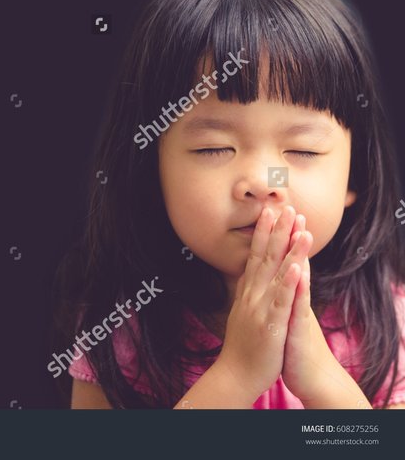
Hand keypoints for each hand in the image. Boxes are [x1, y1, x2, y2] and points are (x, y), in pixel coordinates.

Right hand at [217, 205, 312, 401]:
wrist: (234, 375)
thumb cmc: (242, 346)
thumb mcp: (241, 312)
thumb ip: (246, 292)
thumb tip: (246, 274)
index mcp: (248, 292)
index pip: (256, 255)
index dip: (264, 232)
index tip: (271, 210)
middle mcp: (252, 295)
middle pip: (265, 257)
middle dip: (276, 231)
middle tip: (285, 206)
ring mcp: (260, 308)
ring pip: (276, 274)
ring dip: (288, 249)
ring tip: (300, 228)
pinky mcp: (271, 324)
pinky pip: (282, 301)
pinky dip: (289, 283)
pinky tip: (297, 267)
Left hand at [280, 217, 360, 404]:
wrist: (311, 377)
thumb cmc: (292, 346)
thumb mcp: (282, 316)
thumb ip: (280, 294)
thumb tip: (274, 276)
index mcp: (285, 294)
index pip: (281, 260)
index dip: (277, 238)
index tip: (274, 213)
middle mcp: (294, 299)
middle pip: (292, 262)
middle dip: (290, 236)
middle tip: (291, 209)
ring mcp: (298, 312)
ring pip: (299, 278)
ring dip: (300, 254)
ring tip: (301, 230)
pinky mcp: (300, 328)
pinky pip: (299, 304)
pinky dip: (299, 287)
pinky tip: (300, 270)